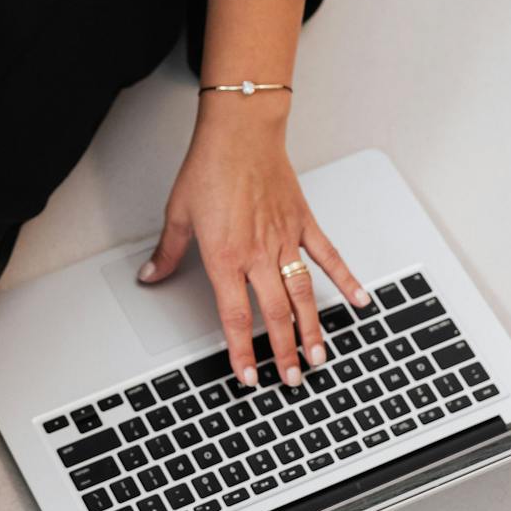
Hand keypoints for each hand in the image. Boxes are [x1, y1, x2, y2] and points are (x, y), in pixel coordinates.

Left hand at [139, 98, 367, 385]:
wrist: (240, 132)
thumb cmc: (210, 167)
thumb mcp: (178, 213)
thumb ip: (168, 251)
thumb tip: (151, 274)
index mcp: (225, 257)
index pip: (235, 317)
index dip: (241, 351)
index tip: (249, 376)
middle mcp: (258, 254)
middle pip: (275, 314)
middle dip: (284, 351)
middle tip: (292, 378)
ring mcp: (285, 240)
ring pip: (303, 294)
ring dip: (313, 328)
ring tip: (320, 356)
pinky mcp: (304, 222)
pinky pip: (328, 256)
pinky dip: (346, 278)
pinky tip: (359, 300)